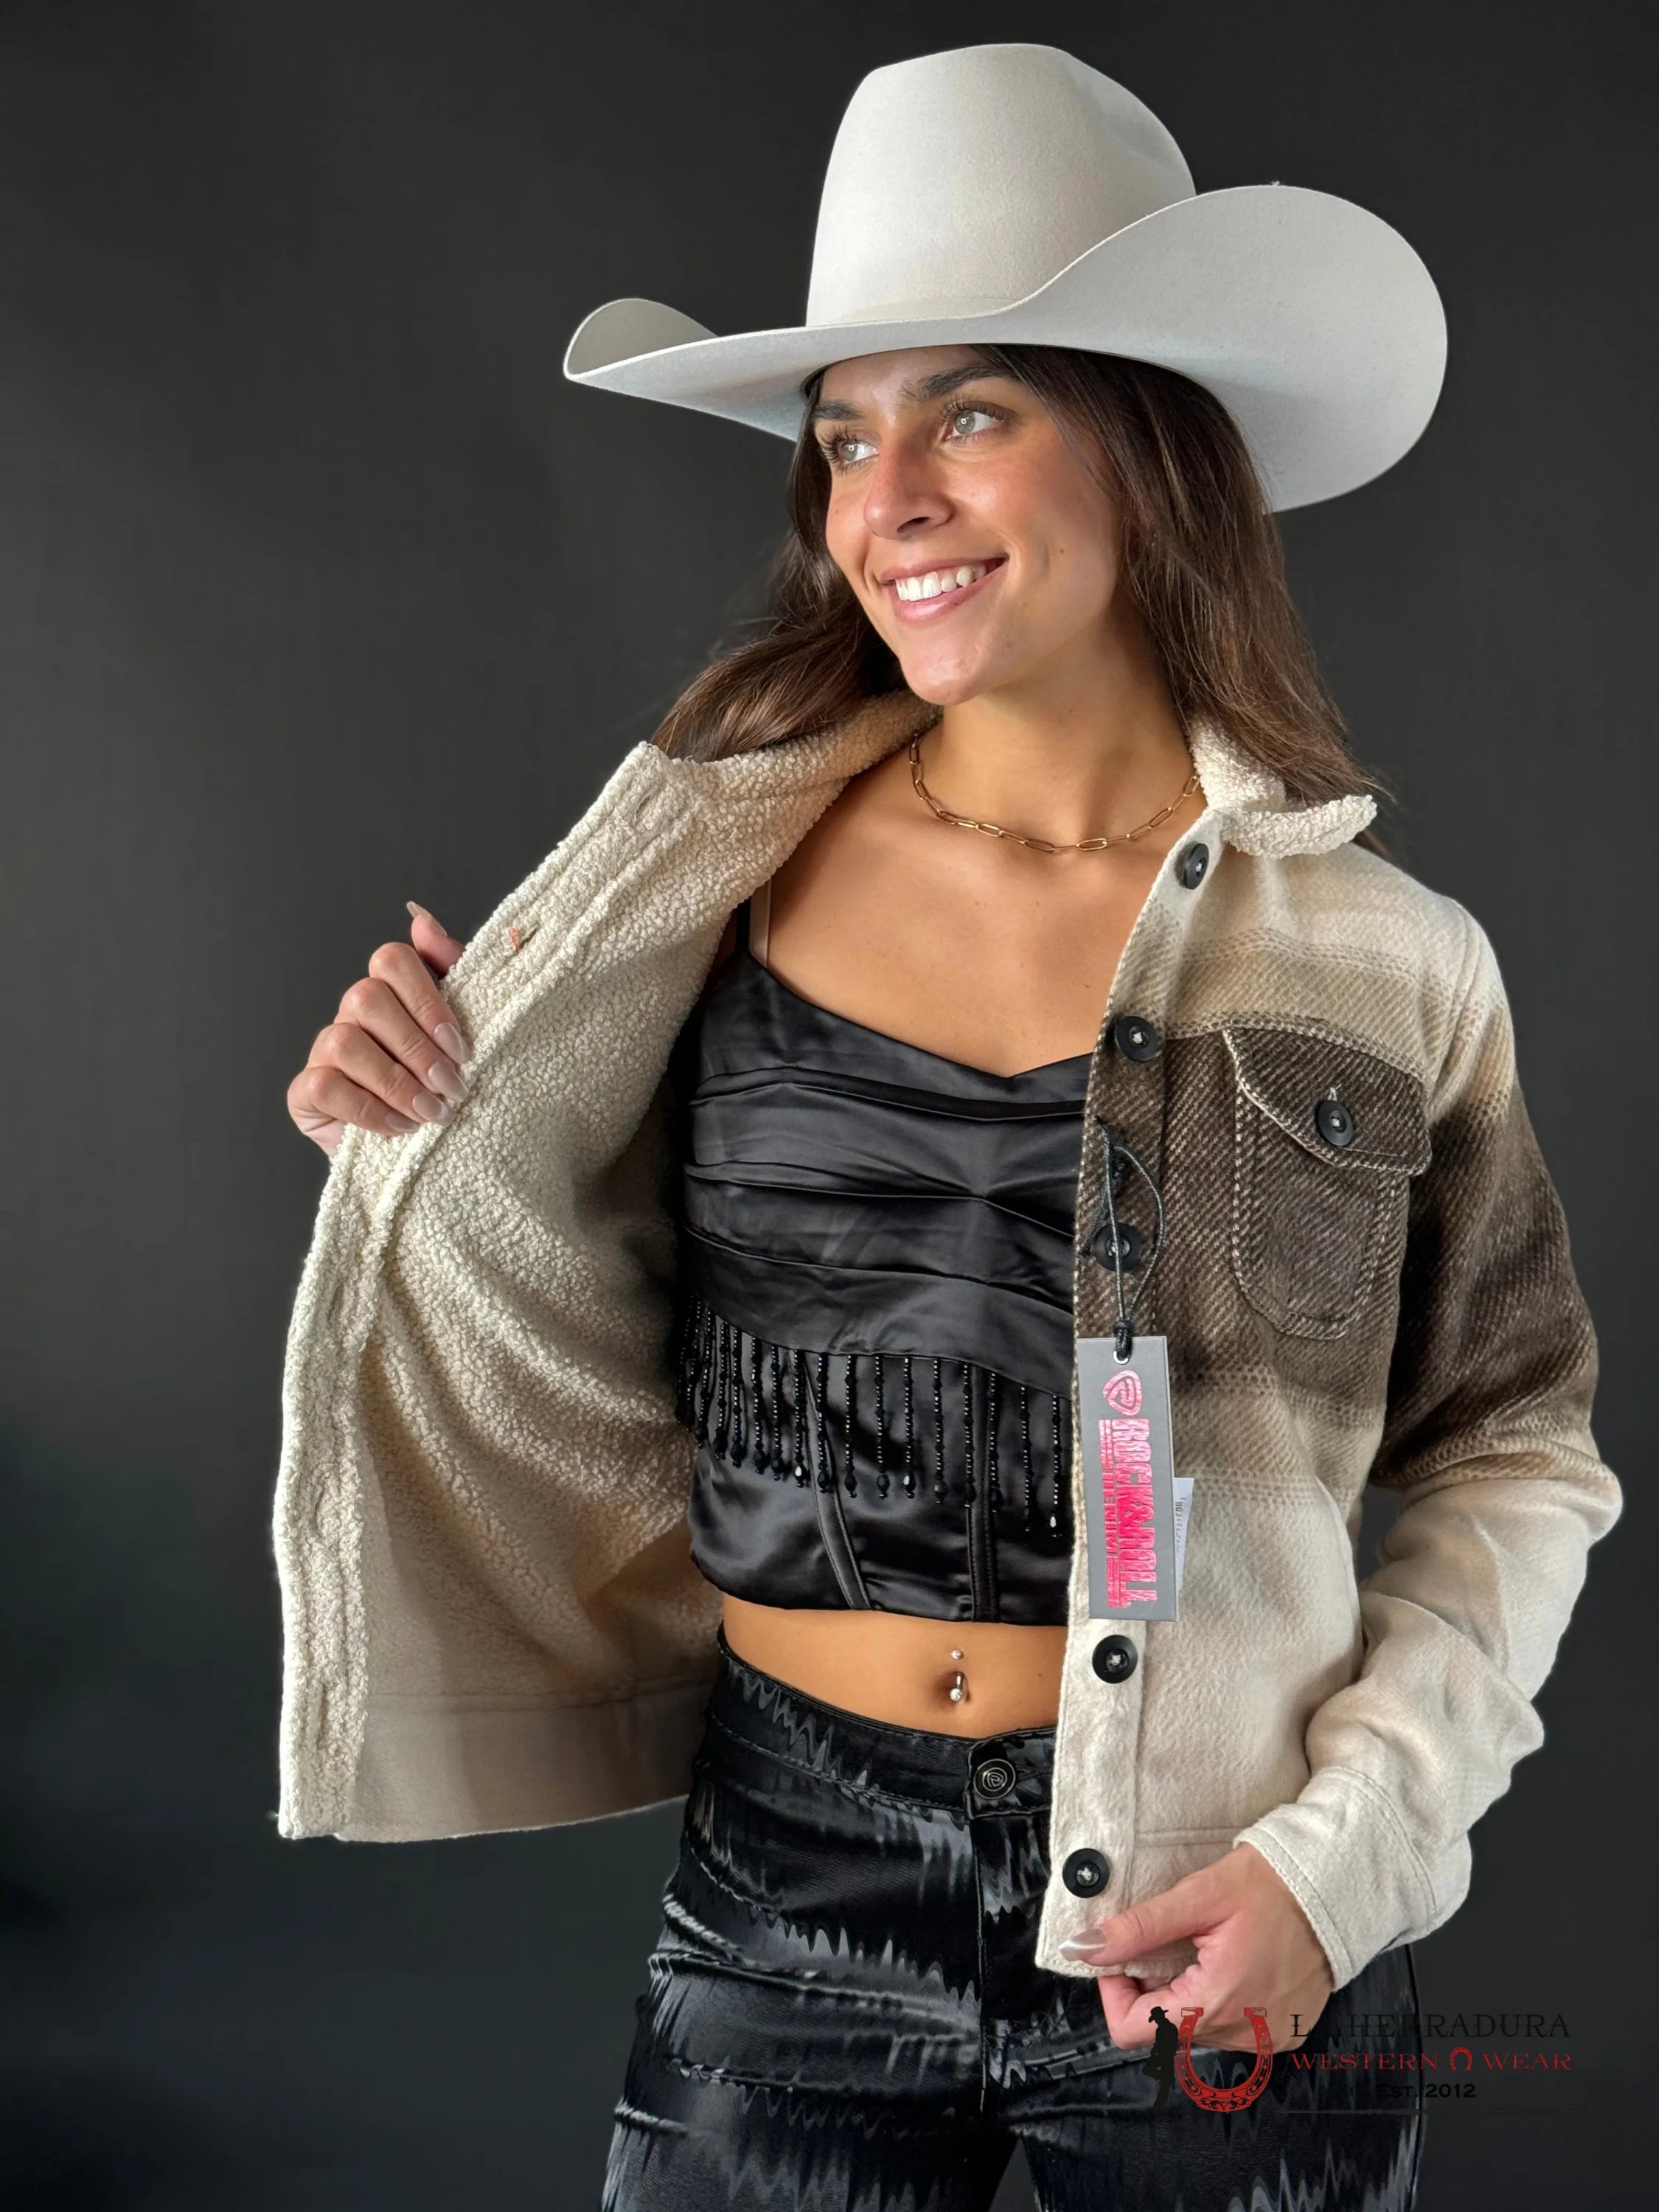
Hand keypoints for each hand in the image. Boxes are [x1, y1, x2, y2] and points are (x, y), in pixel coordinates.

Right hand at [287, 902, 470, 1154]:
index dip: (427, 1000)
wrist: (425, 1150)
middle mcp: (353, 1012)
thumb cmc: (445, 1085)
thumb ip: (455, 972)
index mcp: (391, 990)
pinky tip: (400, 1128)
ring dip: (395, 1081)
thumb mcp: (464, 1030)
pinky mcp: (306, 1092)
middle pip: (367, 998)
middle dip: (417, 1047)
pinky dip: (368, 1109)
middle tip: (452, 1088)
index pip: (393, 960)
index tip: (462, 1047)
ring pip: (345, 1041)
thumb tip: (421, 918)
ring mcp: (325, 1050)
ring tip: (431, 1113)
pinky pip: (325, 1085)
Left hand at [1070, 1841, 1333, 2054]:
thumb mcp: (1198, 1897)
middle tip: (1164, 1943)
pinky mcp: (1282, 2034)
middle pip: (1163, 2032)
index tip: (1121, 1957)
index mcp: (1217, 2003)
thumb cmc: (1272, 1884)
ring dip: (1185, 1996)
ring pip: (1195, 2031)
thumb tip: (1082, 1948)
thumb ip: (1138, 1928)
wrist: (1337, 1887)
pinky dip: (1217, 2001)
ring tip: (1203, 1950)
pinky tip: (1230, 1964)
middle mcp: (1243, 2034)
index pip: (1132, 2032)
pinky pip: (1230, 2029)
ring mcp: (1266, 2039)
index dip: (1114, 1992)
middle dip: (1151, 1989)